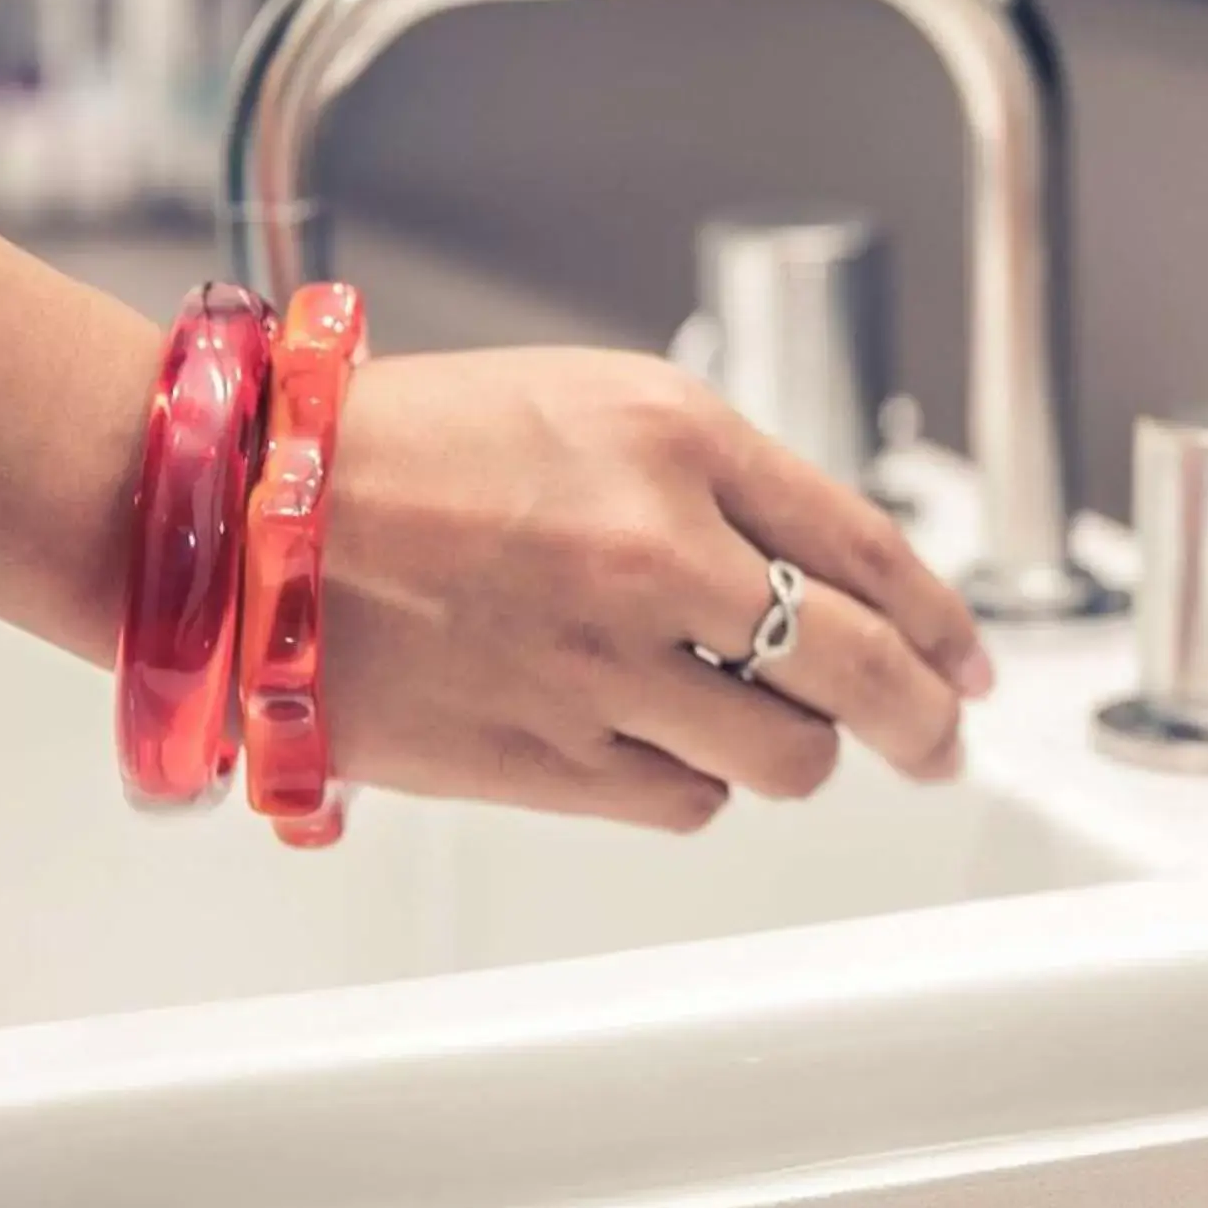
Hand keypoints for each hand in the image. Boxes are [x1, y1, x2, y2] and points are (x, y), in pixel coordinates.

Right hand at [320, 349, 993, 829]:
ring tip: (772, 731)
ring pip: (790, 757)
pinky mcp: (546, 760)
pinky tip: (664, 745)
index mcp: (679, 439)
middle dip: (927, 720)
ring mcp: (604, 664)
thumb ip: (723, 483)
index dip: (944, 619)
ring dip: (801, 752)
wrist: (237, 516)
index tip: (970, 661)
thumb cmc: (404, 450)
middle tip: (943, 742)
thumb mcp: (592, 406)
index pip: (870, 547)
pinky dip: (698, 784)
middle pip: (864, 669)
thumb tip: (837, 577)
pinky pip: (689, 802)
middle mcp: (658, 552)